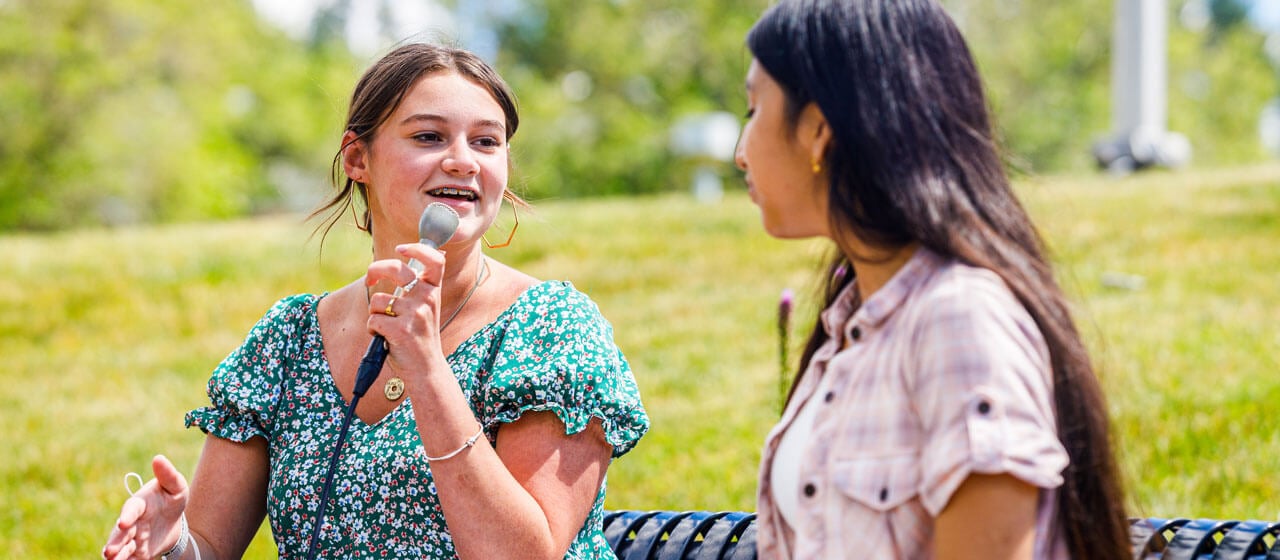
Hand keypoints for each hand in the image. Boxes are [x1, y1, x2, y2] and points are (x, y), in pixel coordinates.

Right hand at [102, 455, 189, 559]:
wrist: (172, 520)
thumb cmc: (171, 498)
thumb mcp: (176, 486)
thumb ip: (168, 475)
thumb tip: (158, 458)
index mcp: (140, 504)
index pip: (132, 508)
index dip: (127, 515)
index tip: (124, 522)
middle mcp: (132, 521)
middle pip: (121, 532)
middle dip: (115, 541)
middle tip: (110, 551)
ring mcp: (132, 537)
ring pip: (121, 547)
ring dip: (116, 554)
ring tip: (111, 559)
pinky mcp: (137, 551)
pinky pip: (128, 558)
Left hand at [366, 242, 446, 360]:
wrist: (426, 369)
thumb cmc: (420, 337)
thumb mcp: (425, 309)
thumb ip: (416, 288)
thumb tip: (395, 263)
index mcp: (434, 291)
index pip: (434, 260)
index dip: (417, 248)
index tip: (400, 248)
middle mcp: (427, 299)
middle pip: (397, 268)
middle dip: (375, 269)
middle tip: (370, 279)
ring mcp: (414, 314)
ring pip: (378, 300)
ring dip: (374, 313)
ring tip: (386, 326)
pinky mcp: (400, 330)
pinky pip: (372, 320)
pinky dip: (372, 329)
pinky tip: (384, 337)